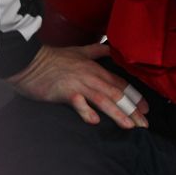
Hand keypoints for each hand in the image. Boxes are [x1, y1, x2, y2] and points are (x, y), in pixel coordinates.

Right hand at [6, 44, 148, 128]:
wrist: (29, 60)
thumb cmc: (54, 57)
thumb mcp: (81, 50)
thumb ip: (98, 51)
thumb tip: (111, 48)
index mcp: (97, 69)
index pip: (121, 84)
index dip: (135, 96)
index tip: (146, 109)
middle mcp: (92, 77)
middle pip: (117, 94)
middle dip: (132, 109)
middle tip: (144, 123)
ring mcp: (79, 85)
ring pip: (104, 100)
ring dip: (118, 113)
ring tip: (130, 126)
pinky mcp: (64, 92)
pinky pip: (78, 103)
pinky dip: (87, 111)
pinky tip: (95, 121)